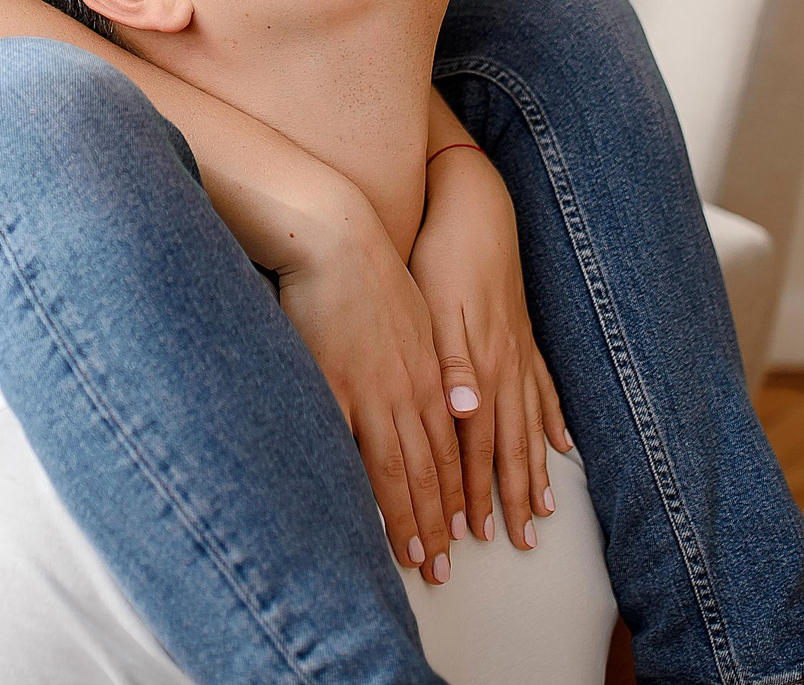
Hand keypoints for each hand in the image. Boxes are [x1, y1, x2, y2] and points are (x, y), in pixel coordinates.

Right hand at [275, 195, 466, 583]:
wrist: (337, 237)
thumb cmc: (376, 276)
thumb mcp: (424, 317)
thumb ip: (446, 367)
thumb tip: (471, 407)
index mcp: (433, 376)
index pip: (451, 450)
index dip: (458, 495)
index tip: (462, 534)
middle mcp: (410, 390)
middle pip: (429, 469)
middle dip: (439, 522)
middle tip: (443, 567)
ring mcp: (372, 390)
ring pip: (396, 468)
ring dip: (409, 518)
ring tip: (416, 557)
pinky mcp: (332, 384)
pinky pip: (346, 444)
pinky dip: (357, 483)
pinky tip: (358, 515)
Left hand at [411, 145, 572, 550]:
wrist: (473, 205)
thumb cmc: (441, 255)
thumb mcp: (435, 307)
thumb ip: (451, 363)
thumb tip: (463, 411)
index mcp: (480, 366)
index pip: (477, 445)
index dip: (476, 491)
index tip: (474, 534)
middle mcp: (506, 365)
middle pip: (510, 445)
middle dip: (512, 496)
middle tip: (517, 542)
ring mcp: (520, 350)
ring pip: (530, 423)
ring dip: (536, 468)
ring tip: (546, 509)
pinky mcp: (523, 332)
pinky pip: (545, 387)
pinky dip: (554, 418)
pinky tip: (564, 442)